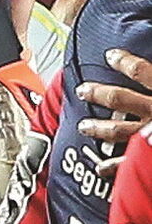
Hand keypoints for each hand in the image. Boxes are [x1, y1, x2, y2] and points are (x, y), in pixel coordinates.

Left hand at [75, 49, 151, 176]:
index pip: (141, 72)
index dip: (124, 61)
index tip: (110, 55)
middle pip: (121, 99)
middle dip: (99, 93)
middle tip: (82, 90)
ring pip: (119, 131)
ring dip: (98, 128)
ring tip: (84, 126)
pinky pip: (132, 164)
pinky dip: (114, 168)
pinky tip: (100, 168)